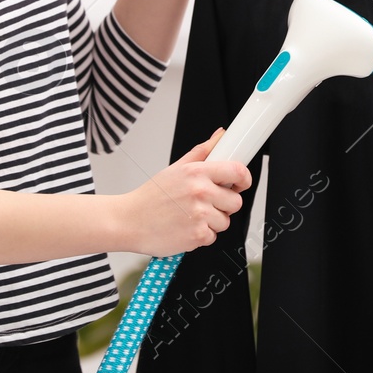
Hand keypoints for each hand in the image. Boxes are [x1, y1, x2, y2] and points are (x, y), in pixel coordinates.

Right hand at [117, 127, 252, 256]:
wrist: (128, 221)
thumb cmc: (151, 197)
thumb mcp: (175, 169)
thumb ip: (202, 152)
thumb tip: (221, 136)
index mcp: (196, 172)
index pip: (237, 171)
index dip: (244, 179)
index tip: (241, 183)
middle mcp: (200, 192)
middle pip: (235, 201)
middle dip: (224, 205)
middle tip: (205, 204)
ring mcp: (199, 215)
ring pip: (225, 221)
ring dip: (212, 222)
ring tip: (190, 217)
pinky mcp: (197, 236)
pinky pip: (212, 237)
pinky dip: (201, 236)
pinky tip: (185, 228)